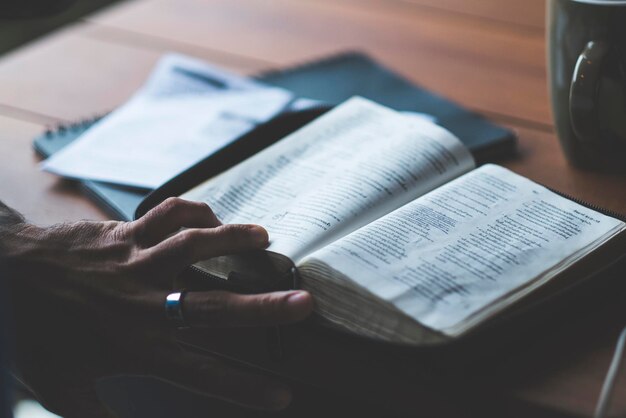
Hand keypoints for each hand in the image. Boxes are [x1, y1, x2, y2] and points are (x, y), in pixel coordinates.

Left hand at [2, 198, 312, 416]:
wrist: (4, 276)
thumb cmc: (36, 333)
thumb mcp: (64, 385)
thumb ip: (99, 411)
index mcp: (133, 345)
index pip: (199, 371)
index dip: (242, 387)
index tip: (280, 395)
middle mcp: (143, 301)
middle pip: (213, 306)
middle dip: (263, 308)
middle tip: (304, 304)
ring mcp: (137, 260)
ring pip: (195, 245)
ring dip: (234, 240)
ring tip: (265, 239)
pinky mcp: (127, 232)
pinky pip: (168, 213)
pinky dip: (196, 211)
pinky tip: (213, 218)